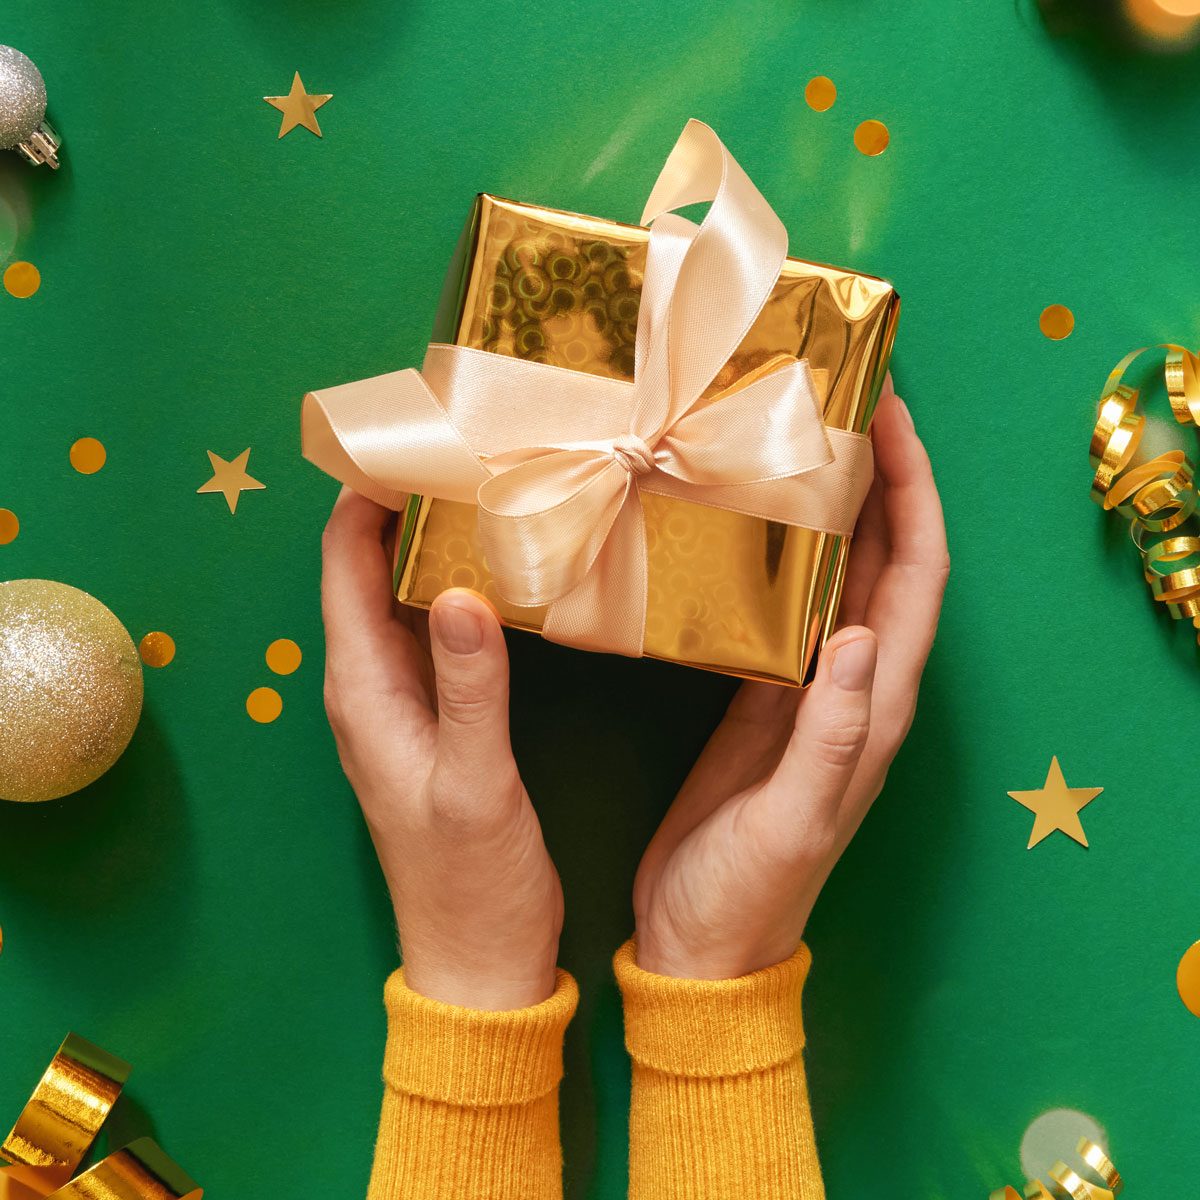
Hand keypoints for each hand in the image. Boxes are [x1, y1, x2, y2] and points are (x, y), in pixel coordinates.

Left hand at [321, 489, 562, 1009]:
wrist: (479, 956)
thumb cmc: (473, 880)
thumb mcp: (476, 784)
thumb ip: (470, 689)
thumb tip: (460, 591)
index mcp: (363, 693)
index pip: (344, 567)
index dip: (364, 496)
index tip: (410, 436)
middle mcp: (368, 688)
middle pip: (365, 569)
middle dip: (397, 502)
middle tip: (454, 444)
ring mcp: (398, 703)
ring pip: (396, 596)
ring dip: (424, 540)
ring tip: (474, 485)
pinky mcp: (430, 718)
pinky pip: (427, 631)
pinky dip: (450, 586)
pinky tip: (492, 570)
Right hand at [632, 379, 947, 978]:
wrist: (705, 942)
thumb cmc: (748, 893)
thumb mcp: (792, 821)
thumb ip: (829, 737)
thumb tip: (854, 638)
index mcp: (874, 708)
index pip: (915, 578)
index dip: (915, 495)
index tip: (894, 421)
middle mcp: (856, 687)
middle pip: (889, 561)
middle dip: (885, 477)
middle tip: (850, 404)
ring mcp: (812, 691)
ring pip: (842, 576)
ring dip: (841, 506)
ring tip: (809, 440)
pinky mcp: (767, 699)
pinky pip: (791, 607)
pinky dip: (788, 555)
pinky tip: (757, 524)